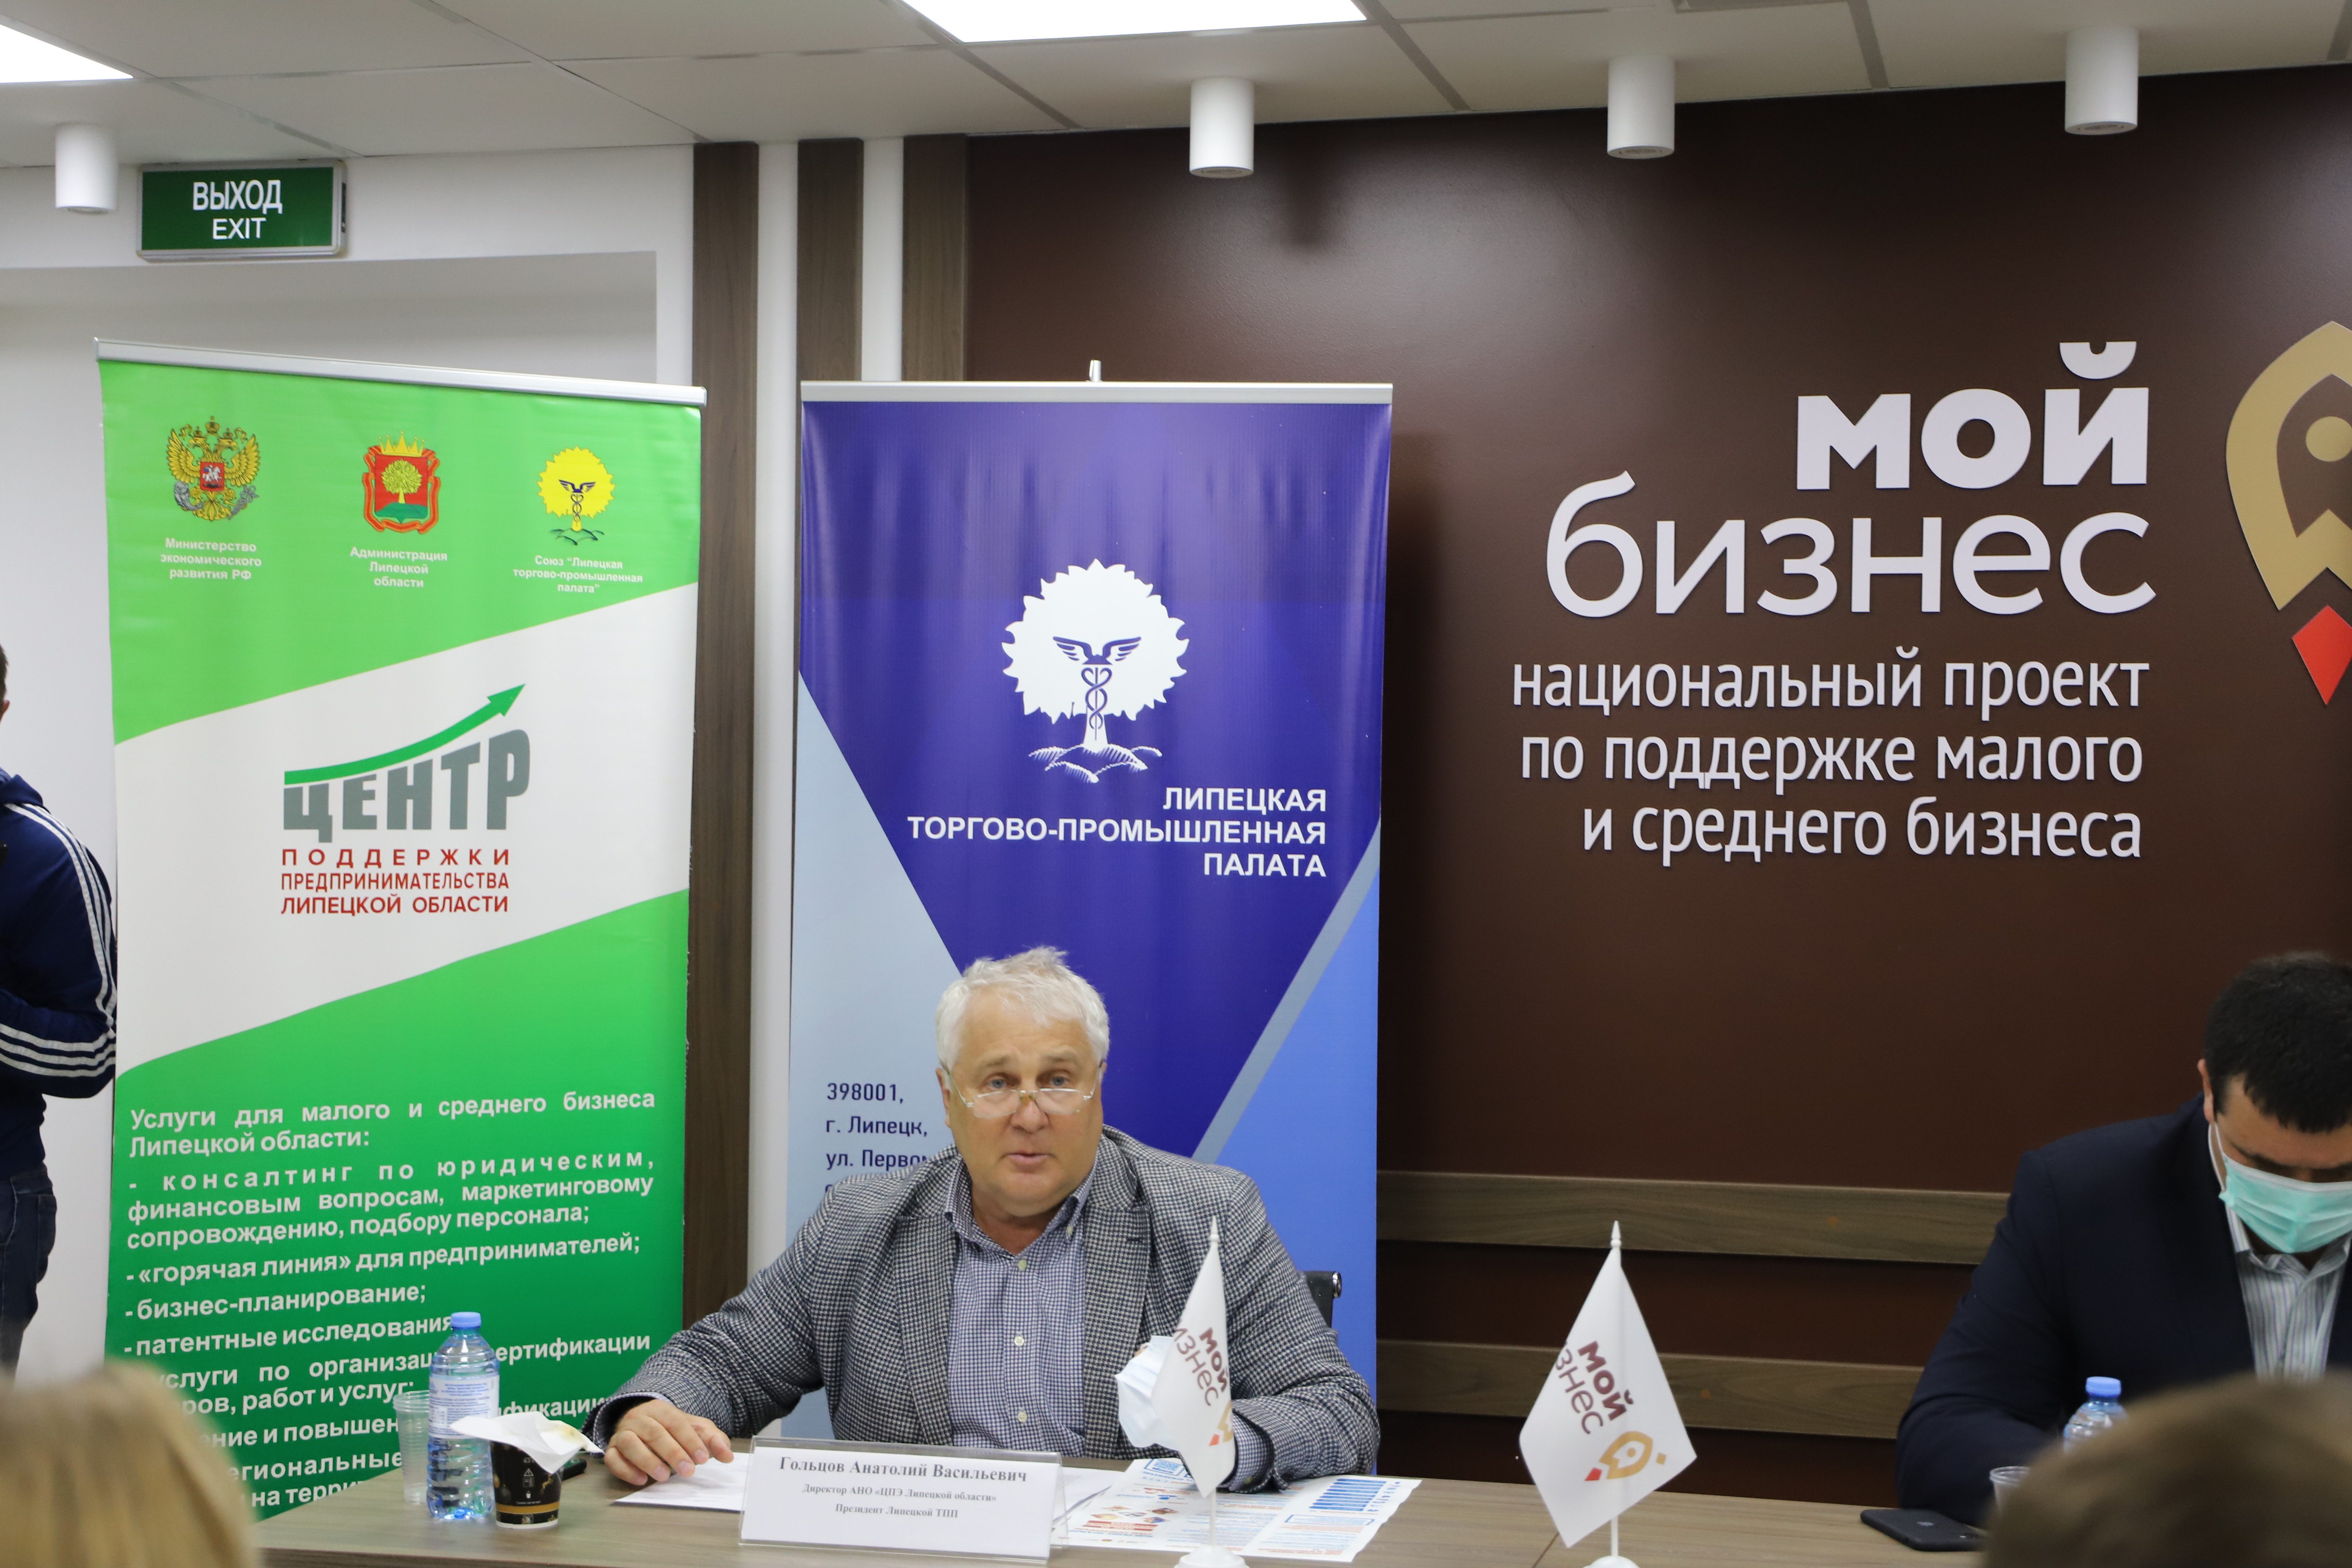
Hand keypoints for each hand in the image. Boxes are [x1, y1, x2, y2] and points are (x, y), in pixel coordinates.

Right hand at [604, 1397, 734, 1485]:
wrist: (642, 1425)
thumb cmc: (672, 1430)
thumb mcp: (695, 1429)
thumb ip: (713, 1440)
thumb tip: (728, 1456)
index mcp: (660, 1409)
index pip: (676, 1422)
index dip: (690, 1441)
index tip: (702, 1459)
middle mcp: (638, 1418)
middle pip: (654, 1433)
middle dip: (672, 1453)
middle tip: (687, 1471)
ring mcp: (622, 1433)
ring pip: (629, 1443)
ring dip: (647, 1460)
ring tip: (663, 1476)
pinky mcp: (611, 1449)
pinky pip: (612, 1458)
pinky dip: (625, 1470)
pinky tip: (641, 1480)